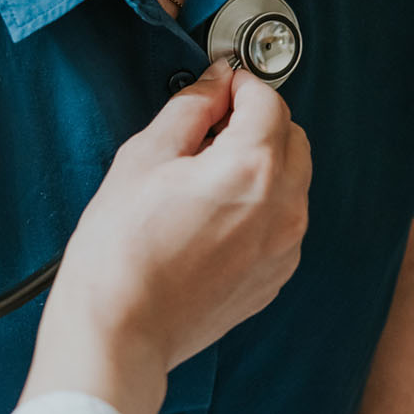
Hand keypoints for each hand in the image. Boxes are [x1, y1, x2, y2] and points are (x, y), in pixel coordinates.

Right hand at [43, 62, 310, 374]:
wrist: (120, 330)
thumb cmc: (120, 251)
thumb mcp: (145, 157)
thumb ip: (190, 108)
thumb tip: (215, 83)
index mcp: (252, 169)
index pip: (269, 101)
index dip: (241, 85)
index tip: (220, 87)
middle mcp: (283, 208)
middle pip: (292, 138)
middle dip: (258, 123)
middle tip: (210, 130)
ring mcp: (284, 247)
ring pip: (293, 181)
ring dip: (263, 165)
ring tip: (206, 179)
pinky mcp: (276, 276)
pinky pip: (283, 222)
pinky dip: (261, 206)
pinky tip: (213, 217)